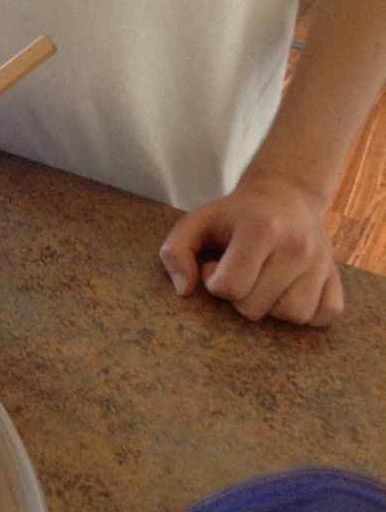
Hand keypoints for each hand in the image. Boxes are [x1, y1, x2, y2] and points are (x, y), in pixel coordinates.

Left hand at [158, 175, 343, 326]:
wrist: (284, 195)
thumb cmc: (233, 216)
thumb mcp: (196, 222)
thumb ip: (175, 252)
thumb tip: (184, 290)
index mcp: (261, 228)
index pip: (230, 287)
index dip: (215, 282)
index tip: (217, 265)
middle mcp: (297, 245)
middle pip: (256, 308)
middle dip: (240, 296)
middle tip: (242, 271)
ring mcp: (322, 263)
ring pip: (292, 316)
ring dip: (271, 306)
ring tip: (264, 282)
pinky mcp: (336, 277)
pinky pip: (325, 316)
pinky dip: (307, 313)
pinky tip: (289, 291)